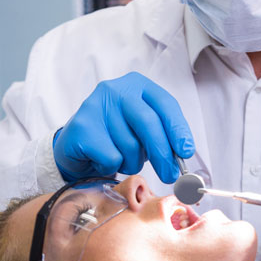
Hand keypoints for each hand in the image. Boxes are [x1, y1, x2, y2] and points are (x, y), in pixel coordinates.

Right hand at [53, 72, 193, 182]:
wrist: (75, 147)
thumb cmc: (115, 138)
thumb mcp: (142, 130)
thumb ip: (162, 136)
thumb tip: (182, 156)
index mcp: (136, 85)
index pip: (165, 104)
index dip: (178, 129)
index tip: (186, 151)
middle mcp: (115, 90)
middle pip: (149, 124)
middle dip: (163, 154)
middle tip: (170, 175)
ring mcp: (95, 106)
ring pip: (130, 145)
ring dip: (132, 162)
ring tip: (120, 158)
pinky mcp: (81, 127)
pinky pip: (111, 157)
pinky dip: (111, 166)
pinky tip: (101, 160)